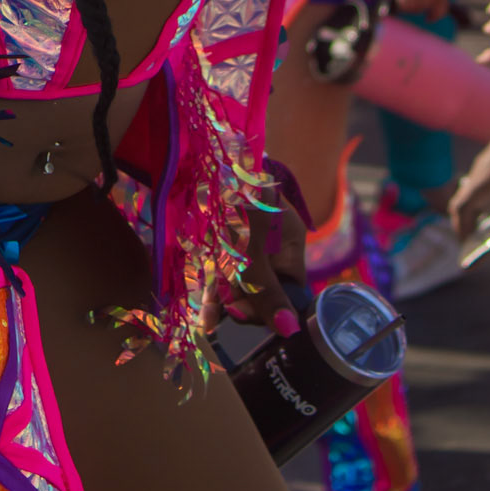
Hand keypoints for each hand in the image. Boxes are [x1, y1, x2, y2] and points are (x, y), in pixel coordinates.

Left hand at [201, 176, 307, 336]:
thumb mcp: (251, 251)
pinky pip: (217, 272)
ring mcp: (242, 241)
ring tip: (207, 321)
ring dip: (223, 302)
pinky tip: (202, 316)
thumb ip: (266, 291)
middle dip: (245, 304)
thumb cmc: (232, 201)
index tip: (249, 313)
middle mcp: (268, 243)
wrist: (197, 159)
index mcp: (288, 242)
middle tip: (229, 308)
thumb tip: (290, 331)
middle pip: (263, 288)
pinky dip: (210, 290)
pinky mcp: (216, 239)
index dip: (275, 308)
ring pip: (237, 281)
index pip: (291, 289)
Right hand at [449, 118, 489, 239]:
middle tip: (475, 245)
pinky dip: (479, 200)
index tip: (466, 245)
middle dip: (464, 224)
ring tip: (483, 232)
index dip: (460, 225)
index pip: (463, 203)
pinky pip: (478, 183)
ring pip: (469, 191)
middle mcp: (482, 168)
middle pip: (462, 200)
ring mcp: (485, 161)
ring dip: (471, 212)